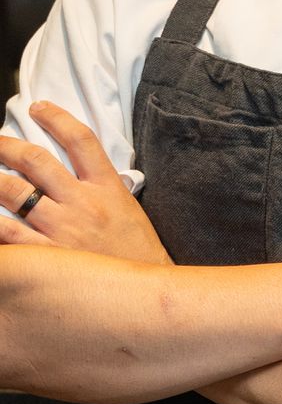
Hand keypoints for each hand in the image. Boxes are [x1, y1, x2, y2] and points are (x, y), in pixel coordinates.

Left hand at [0, 105, 169, 264]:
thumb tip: (79, 168)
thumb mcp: (128, 210)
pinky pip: (8, 233)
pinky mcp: (48, 256)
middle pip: (37, 161)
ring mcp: (62, 230)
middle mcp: (83, 204)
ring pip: (14, 192)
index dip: (57, 118)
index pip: (81, 140)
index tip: (39, 108)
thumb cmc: (137, 253)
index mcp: (107, 188)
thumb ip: (103, 187)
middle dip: (6, 145)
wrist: (147, 295)